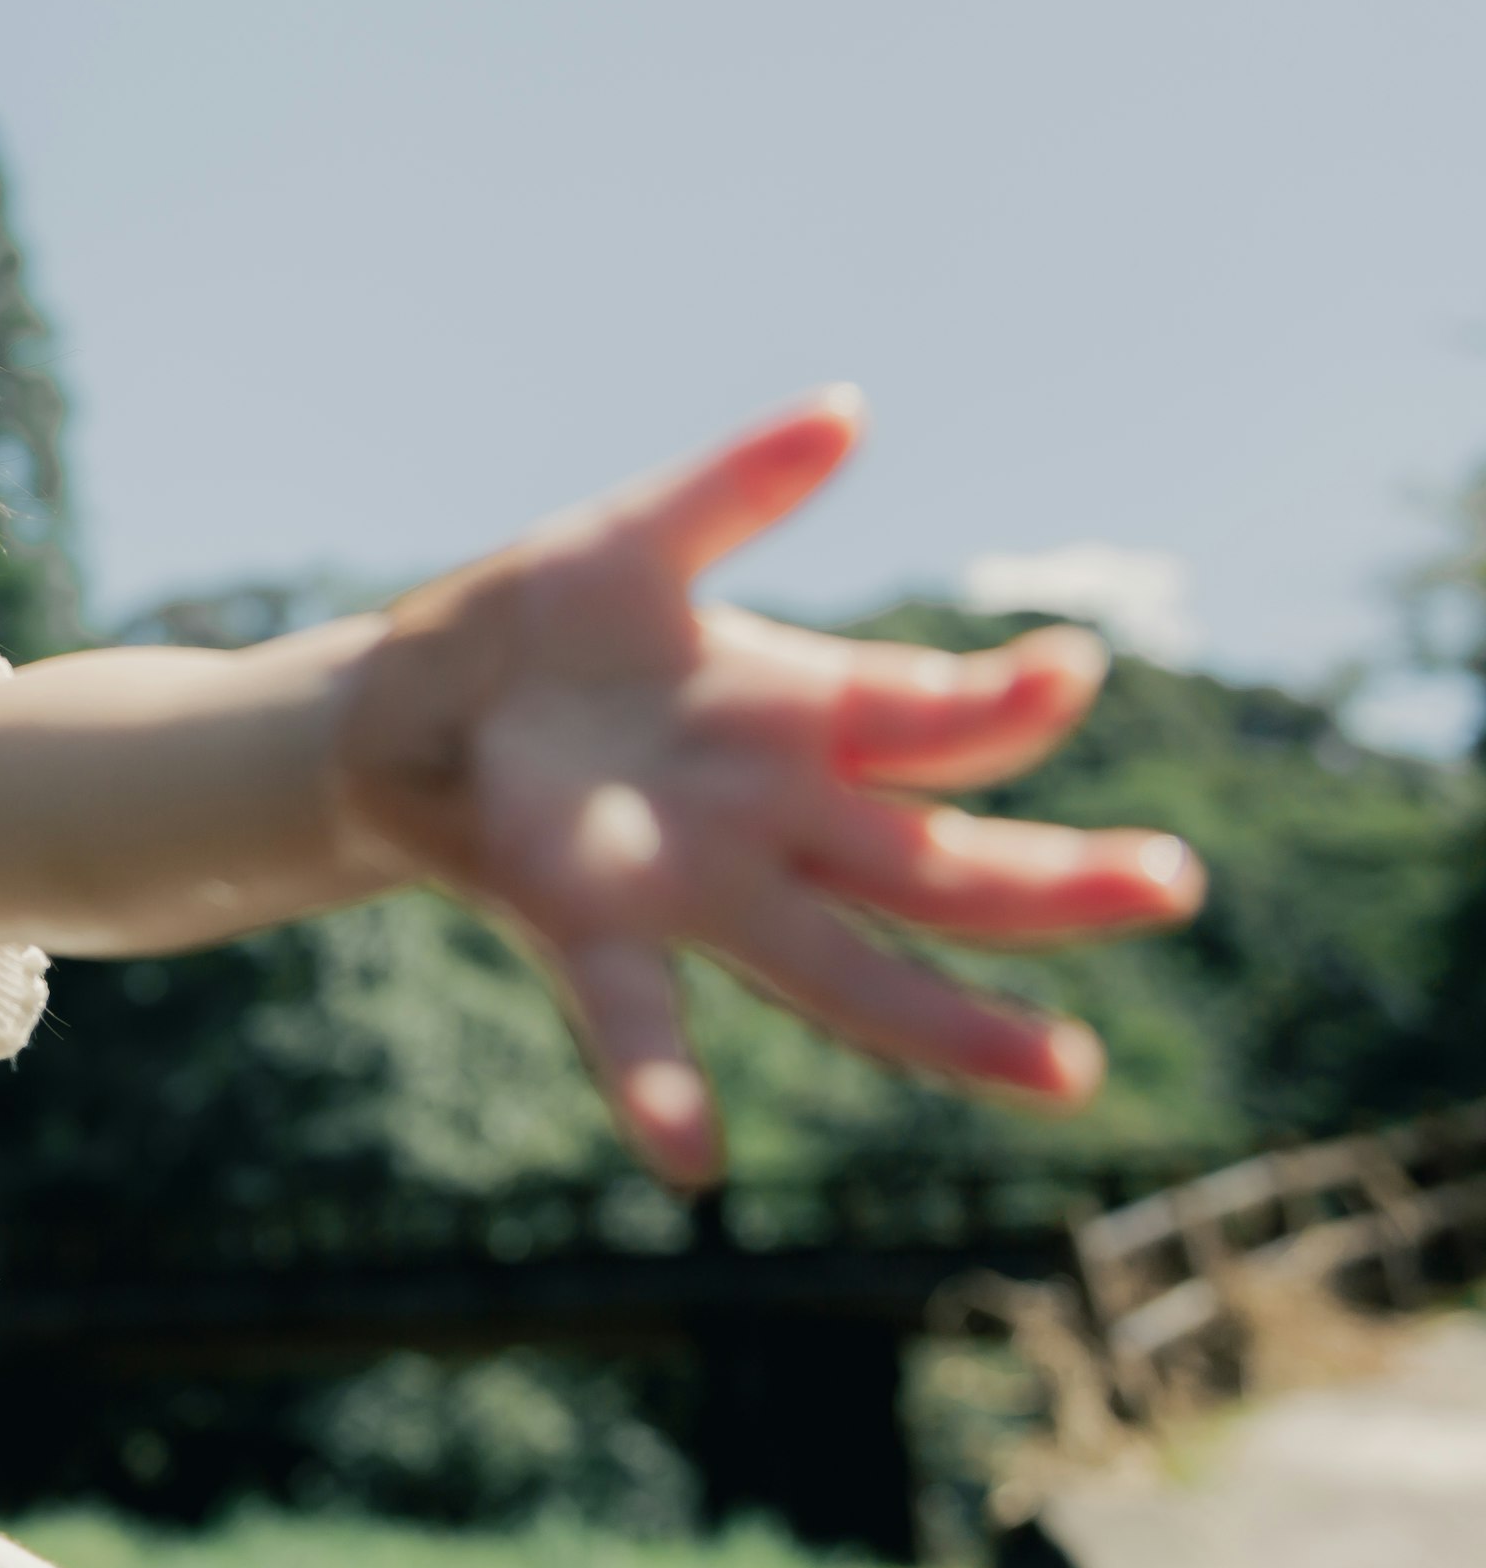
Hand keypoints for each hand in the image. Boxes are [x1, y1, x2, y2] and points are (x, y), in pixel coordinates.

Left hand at [334, 387, 1201, 1187]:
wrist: (393, 706)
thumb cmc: (524, 628)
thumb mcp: (632, 542)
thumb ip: (736, 487)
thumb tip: (847, 409)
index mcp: (791, 720)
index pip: (935, 722)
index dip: (1005, 698)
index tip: (1071, 664)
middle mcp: (767, 821)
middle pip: (939, 865)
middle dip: (1058, 882)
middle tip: (1173, 882)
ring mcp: (689, 888)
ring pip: (846, 973)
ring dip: (951, 1024)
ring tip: (1063, 1071)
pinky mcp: (581, 927)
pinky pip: (631, 1017)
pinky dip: (658, 1085)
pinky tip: (691, 1157)